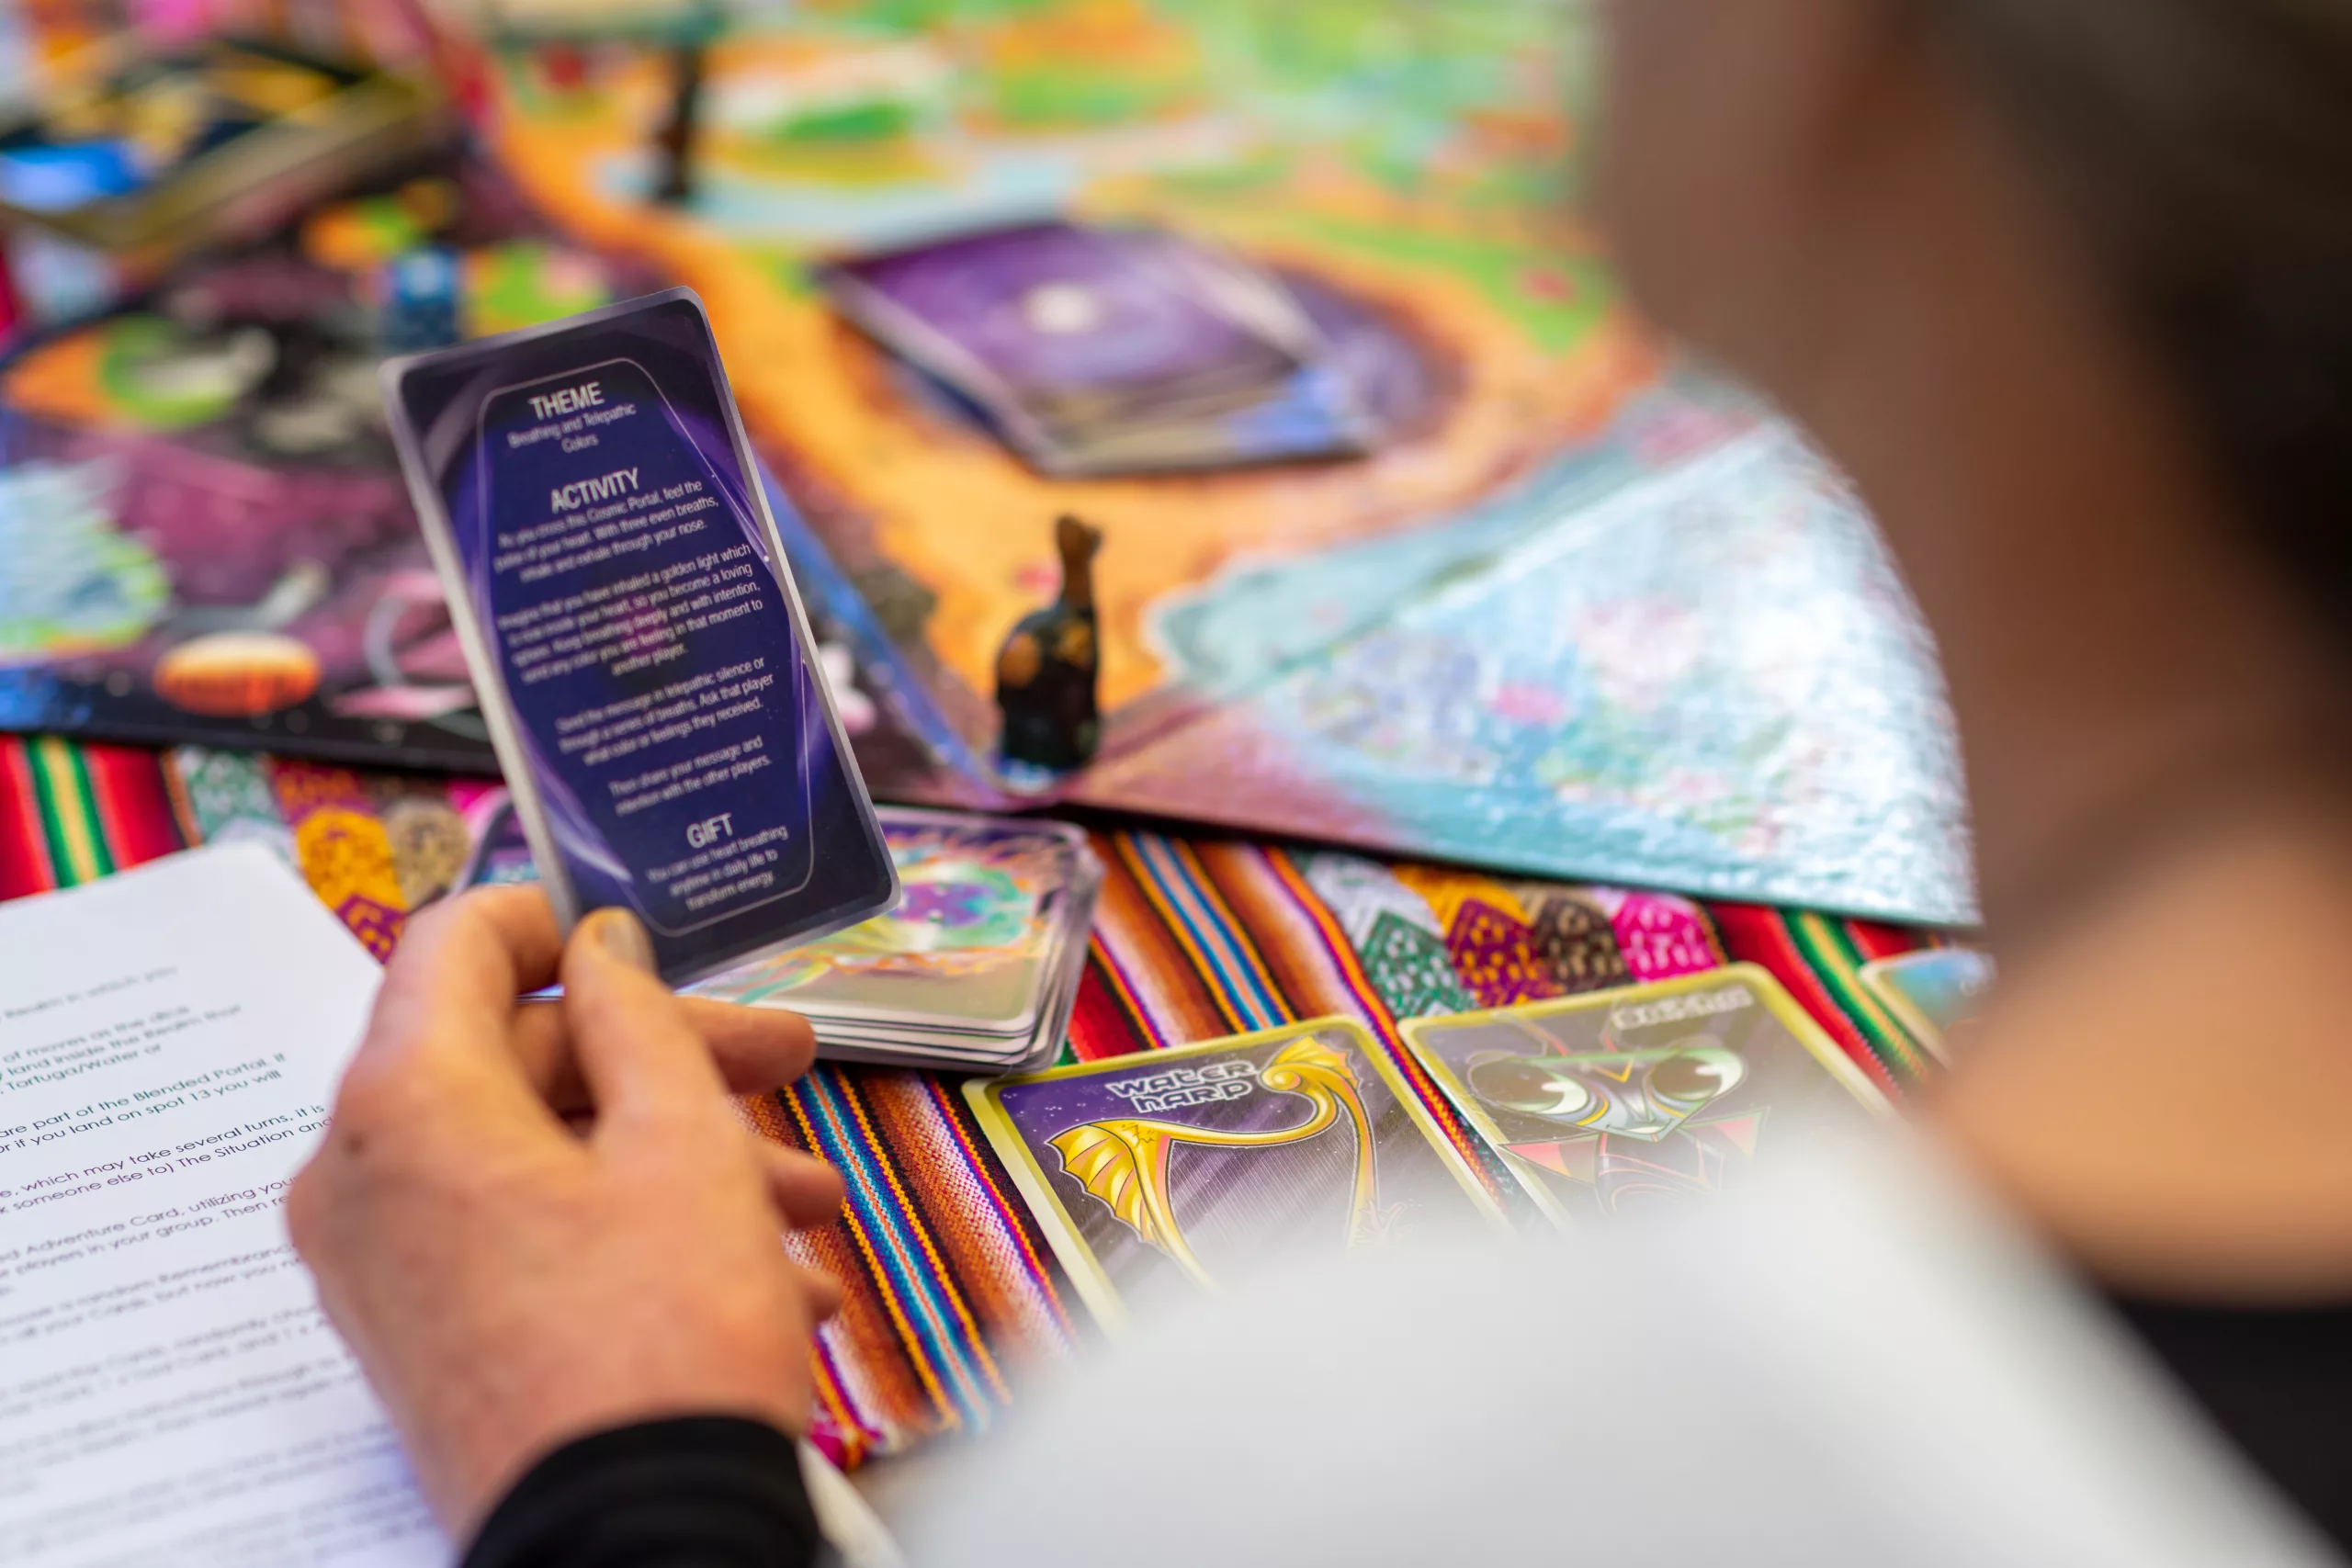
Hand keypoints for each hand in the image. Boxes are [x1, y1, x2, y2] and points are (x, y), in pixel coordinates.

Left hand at [288, 889, 844, 1538]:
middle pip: (517, 1057)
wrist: (638, 1549)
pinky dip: (630, 1229)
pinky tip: (762, 1273)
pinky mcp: (420, 1338)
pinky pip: (521, 1237)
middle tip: (783, 1066)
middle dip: (670, 1060)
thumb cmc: (662, 1351)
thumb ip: (640, 1020)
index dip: (561, 915)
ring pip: (537, 1155)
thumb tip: (603, 950)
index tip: (644, 925)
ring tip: (804, 1205)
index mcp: (408, 1104)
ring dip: (675, 1156)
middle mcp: (364, 1179)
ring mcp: (384, 1268)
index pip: (459, 943)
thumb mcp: (683, 1148)